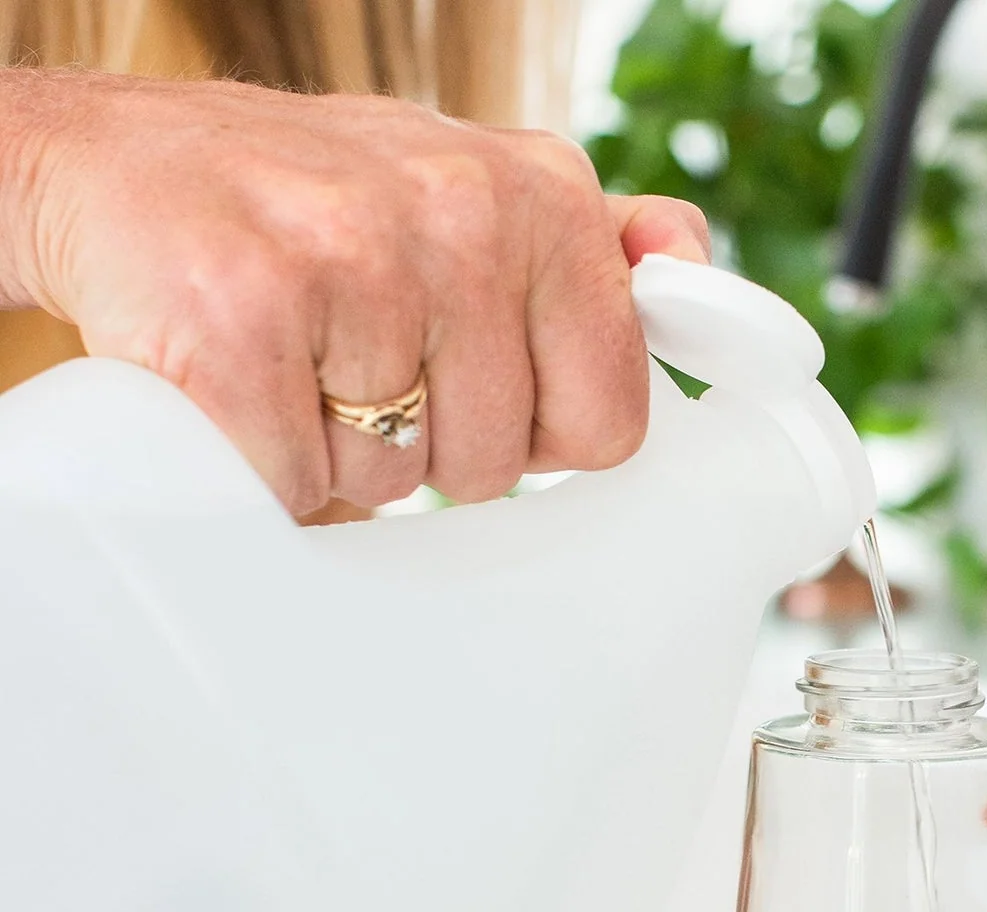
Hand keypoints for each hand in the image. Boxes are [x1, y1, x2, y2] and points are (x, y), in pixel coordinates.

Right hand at [0, 69, 708, 515]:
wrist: (112, 166)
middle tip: (357, 359)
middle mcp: (462, 208)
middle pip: (499, 465)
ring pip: (399, 480)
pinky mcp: (241, 315)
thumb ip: (591, 251)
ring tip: (298, 358)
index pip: (611, 421)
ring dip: (343, 452)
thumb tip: (686, 265)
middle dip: (428, 444)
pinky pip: (303, 481)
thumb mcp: (472, 198)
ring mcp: (352, 254)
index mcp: (543, 192)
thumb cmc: (315, 212)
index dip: (537, 436)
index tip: (471, 385)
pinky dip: (265, 464)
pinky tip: (240, 379)